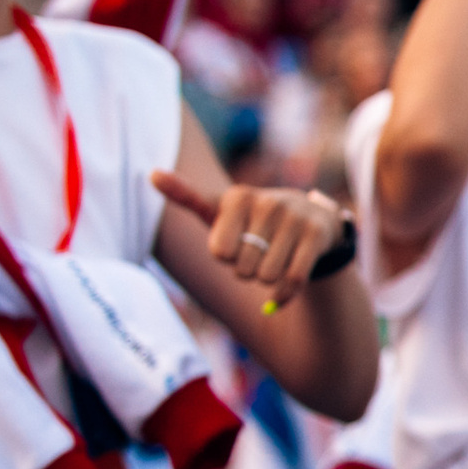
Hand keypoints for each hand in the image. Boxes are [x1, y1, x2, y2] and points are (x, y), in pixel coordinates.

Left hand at [150, 169, 344, 308]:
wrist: (310, 217)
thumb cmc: (253, 221)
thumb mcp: (221, 210)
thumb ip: (186, 195)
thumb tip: (151, 174)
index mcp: (238, 196)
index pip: (220, 253)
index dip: (227, 257)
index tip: (238, 243)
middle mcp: (268, 202)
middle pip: (243, 269)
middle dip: (248, 270)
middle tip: (259, 253)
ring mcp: (295, 218)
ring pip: (268, 277)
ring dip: (267, 280)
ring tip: (274, 260)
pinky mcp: (316, 235)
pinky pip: (293, 281)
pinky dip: (284, 294)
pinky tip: (282, 289)